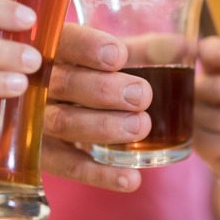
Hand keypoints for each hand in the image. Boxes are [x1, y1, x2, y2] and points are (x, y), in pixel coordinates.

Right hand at [41, 23, 153, 191]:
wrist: (77, 105)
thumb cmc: (104, 71)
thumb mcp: (121, 55)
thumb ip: (148, 49)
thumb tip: (182, 48)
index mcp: (54, 47)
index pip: (62, 41)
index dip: (87, 47)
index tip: (119, 55)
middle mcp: (36, 83)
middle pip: (63, 84)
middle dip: (104, 91)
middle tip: (142, 95)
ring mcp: (36, 121)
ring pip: (63, 124)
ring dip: (103, 127)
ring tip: (141, 126)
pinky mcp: (43, 155)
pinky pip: (68, 167)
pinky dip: (100, 175)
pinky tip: (131, 178)